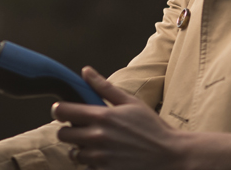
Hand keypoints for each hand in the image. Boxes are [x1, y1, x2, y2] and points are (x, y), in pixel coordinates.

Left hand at [53, 67, 230, 169]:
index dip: (59, 110)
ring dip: (80, 149)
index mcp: (101, 116)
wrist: (170, 156)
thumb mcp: (131, 103)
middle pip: (62, 135)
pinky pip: (86, 168)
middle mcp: (97, 137)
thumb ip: (104, 87)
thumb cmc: (152, 127)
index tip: (64, 111)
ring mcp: (100, 158)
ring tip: (95, 144)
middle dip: (69, 131)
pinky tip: (104, 157)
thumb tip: (85, 71)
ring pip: (73, 153)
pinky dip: (91, 164)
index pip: (62, 111)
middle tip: (82, 129)